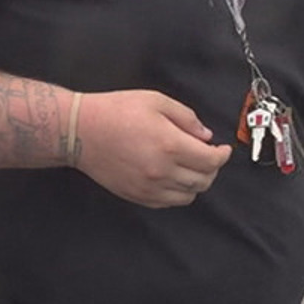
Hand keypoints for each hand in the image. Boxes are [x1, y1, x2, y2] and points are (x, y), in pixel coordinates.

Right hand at [72, 90, 233, 207]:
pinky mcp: (137, 195)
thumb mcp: (156, 101)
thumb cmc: (116, 111)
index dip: (222, 156)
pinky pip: (169, 202)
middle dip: (212, 169)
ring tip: (191, 167)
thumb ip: (187, 118)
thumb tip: (206, 137)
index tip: (223, 150)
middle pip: (204, 181)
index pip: (211, 161)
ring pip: (189, 195)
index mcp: (170, 145)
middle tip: (208, 157)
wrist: (81, 131)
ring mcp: (149, 187)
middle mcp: (162, 171)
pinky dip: (179, 193)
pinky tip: (174, 178)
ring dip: (197, 182)